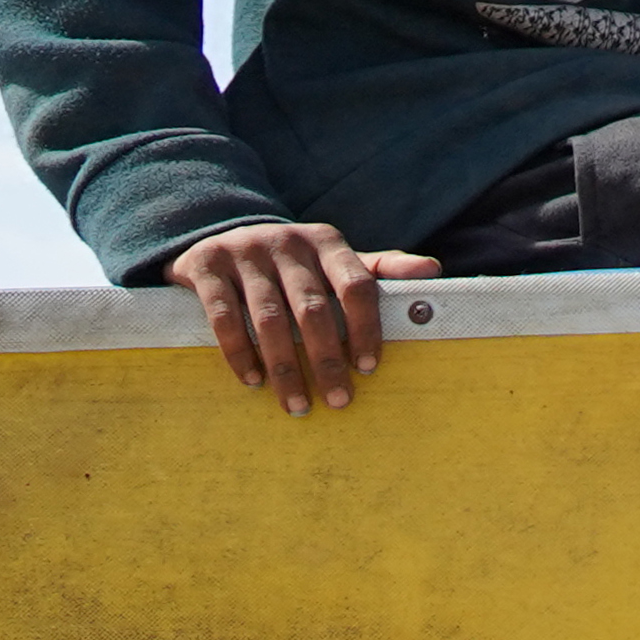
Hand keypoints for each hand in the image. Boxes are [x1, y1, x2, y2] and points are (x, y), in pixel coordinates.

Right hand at [167, 221, 442, 415]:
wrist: (219, 234)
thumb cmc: (294, 263)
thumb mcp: (335, 260)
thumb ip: (381, 269)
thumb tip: (433, 269)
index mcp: (326, 242)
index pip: (357, 285)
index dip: (365, 328)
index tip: (370, 368)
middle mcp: (287, 242)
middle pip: (313, 310)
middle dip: (327, 360)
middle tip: (338, 401)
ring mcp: (244, 251)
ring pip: (269, 319)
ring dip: (284, 368)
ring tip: (297, 404)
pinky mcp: (206, 264)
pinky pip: (223, 316)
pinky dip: (238, 353)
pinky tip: (253, 381)